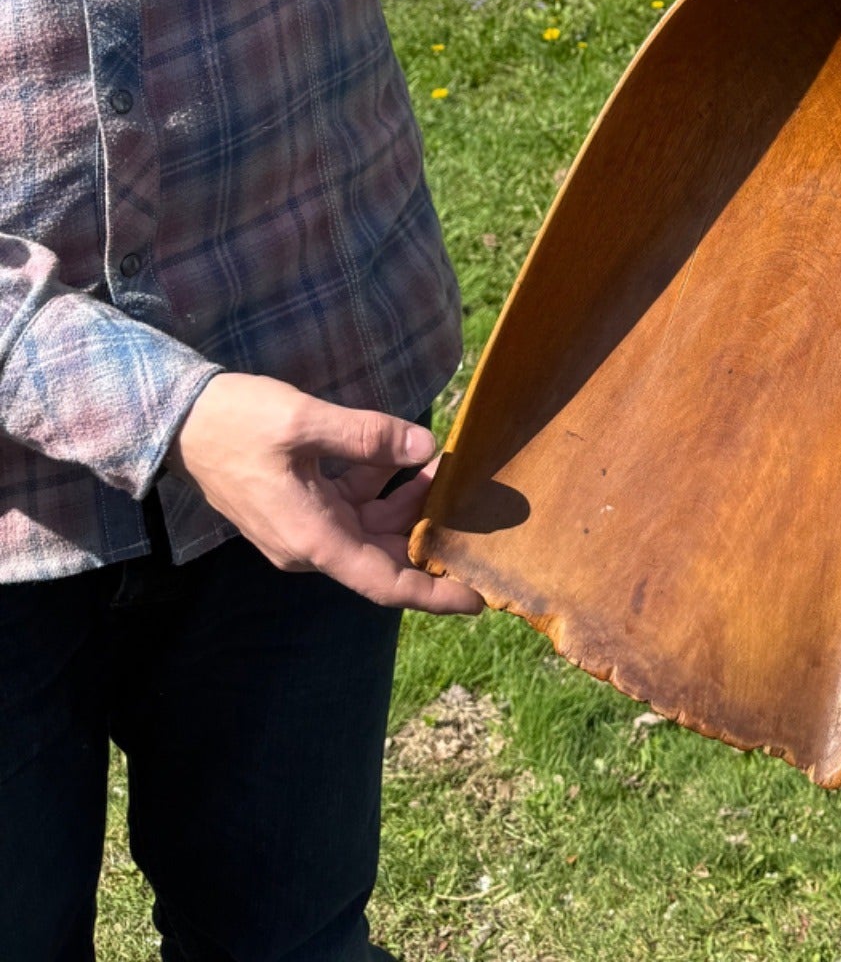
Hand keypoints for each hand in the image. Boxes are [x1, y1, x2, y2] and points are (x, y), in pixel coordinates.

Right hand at [169, 372, 483, 613]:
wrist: (181, 421)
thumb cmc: (239, 423)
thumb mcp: (306, 421)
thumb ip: (369, 435)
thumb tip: (426, 446)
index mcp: (313, 539)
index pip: (384, 582)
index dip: (433, 593)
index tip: (477, 599)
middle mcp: (311, 544)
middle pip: (386, 555)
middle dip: (432, 536)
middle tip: (480, 512)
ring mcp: (306, 527)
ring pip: (374, 527)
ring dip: (411, 502)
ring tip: (447, 465)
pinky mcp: (303, 506)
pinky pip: (355, 506)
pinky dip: (384, 485)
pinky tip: (410, 454)